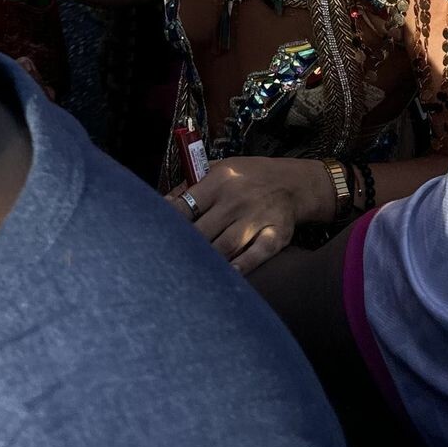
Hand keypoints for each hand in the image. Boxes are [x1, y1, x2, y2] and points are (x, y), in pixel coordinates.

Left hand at [168, 157, 336, 273]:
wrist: (293, 182)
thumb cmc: (248, 177)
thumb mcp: (219, 170)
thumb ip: (189, 186)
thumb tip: (160, 205)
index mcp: (219, 179)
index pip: (184, 207)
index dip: (167, 227)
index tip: (154, 241)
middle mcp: (237, 198)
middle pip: (202, 232)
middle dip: (184, 250)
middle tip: (166, 265)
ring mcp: (257, 217)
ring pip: (224, 247)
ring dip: (207, 263)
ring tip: (189, 276)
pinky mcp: (275, 234)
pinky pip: (256, 255)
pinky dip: (241, 268)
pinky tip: (226, 277)